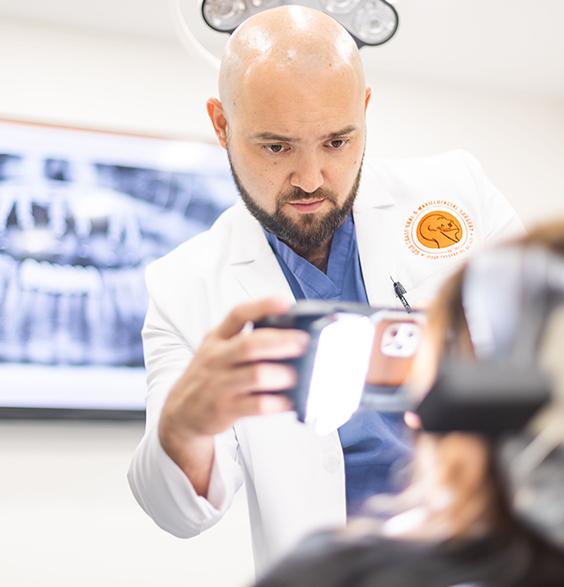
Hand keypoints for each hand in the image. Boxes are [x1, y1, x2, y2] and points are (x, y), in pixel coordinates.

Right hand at [159, 297, 308, 447]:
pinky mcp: (225, 409)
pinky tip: (289, 400)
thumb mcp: (215, 350)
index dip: (263, 306)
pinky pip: (257, 405)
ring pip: (256, 375)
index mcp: (216, 339)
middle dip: (281, 342)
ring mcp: (219, 384)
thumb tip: (286, 334)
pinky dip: (278, 403)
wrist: (181, 412)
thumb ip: (241, 339)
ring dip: (282, 374)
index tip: (286, 303)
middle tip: (303, 342)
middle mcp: (216, 358)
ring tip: (297, 375)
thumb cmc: (207, 376)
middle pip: (250, 344)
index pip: (238, 314)